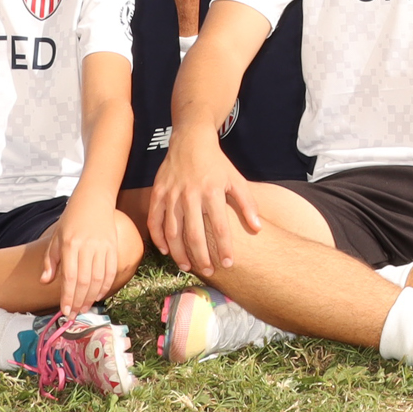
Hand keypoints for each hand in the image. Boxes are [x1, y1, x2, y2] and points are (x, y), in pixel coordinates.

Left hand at [40, 196, 119, 315]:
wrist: (93, 199)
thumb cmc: (72, 218)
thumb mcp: (56, 237)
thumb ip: (50, 261)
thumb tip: (45, 282)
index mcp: (70, 245)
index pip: (70, 278)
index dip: (68, 297)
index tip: (65, 310)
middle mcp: (87, 247)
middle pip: (85, 282)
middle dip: (79, 301)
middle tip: (74, 314)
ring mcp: (102, 247)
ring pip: (99, 279)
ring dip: (92, 297)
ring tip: (85, 308)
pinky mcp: (113, 246)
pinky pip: (111, 270)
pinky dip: (106, 285)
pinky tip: (99, 295)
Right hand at [150, 130, 259, 275]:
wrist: (190, 140)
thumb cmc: (216, 163)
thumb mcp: (236, 179)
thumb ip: (247, 204)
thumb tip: (257, 228)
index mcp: (212, 191)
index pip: (220, 226)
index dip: (224, 247)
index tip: (228, 263)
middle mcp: (190, 194)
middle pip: (194, 233)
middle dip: (202, 256)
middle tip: (209, 271)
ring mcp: (171, 194)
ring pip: (172, 231)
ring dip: (179, 252)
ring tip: (187, 267)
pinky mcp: (157, 193)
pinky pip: (155, 221)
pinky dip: (158, 238)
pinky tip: (165, 251)